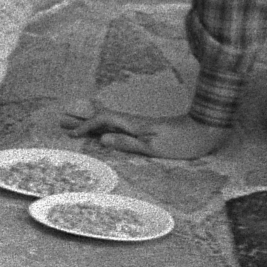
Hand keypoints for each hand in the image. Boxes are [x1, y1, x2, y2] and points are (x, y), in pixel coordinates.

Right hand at [70, 110, 228, 160]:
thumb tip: (102, 139)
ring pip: (110, 122)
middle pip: (103, 118)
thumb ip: (127, 143)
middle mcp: (134, 122)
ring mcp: (140, 125)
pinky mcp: (146, 129)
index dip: (86, 126)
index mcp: (134, 124)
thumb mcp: (153, 147)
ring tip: (75, 123)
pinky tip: (102, 130)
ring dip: (91, 123)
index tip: (70, 134)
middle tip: (61, 121)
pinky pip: (118, 126)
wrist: (204, 131)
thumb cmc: (181, 142)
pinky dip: (105, 127)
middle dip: (82, 120)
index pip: (103, 121)